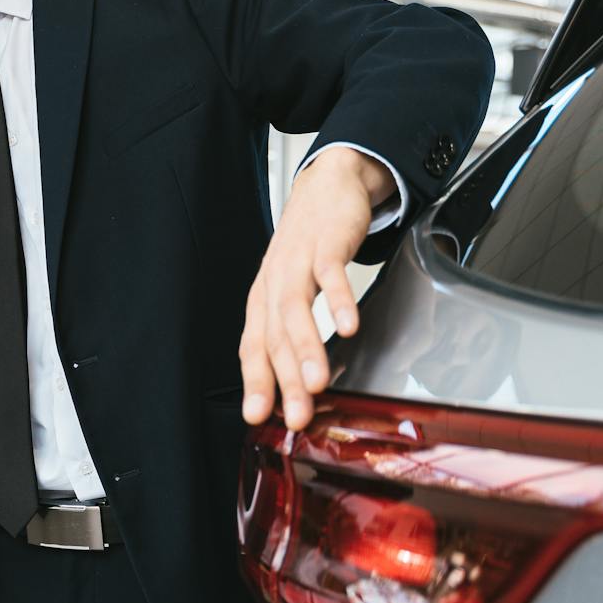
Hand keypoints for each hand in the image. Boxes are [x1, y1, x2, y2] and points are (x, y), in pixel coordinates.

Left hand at [239, 147, 393, 431]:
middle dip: (285, 380)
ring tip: (318, 382)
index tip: (259, 418)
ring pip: (295, 310)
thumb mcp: (293, 288)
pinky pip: (331, 274)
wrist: (327, 184)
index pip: (254, 347)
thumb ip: (293, 331)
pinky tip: (348, 327)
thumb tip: (298, 384)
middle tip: (297, 415)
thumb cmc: (308, 244)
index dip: (256, 383)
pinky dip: (338, 301)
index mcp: (264, 299)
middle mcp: (275, 283)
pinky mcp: (326, 243)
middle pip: (275, 336)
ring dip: (307, 348)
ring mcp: (298, 262)